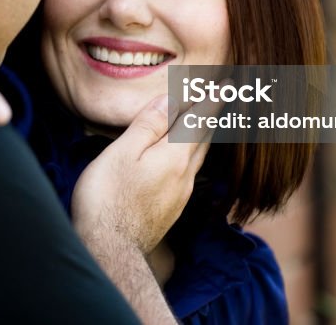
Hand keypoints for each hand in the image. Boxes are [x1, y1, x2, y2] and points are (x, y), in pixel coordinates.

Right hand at [71, 94, 213, 256]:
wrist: (110, 251)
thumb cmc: (108, 198)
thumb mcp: (123, 152)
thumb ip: (148, 125)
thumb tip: (171, 99)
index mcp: (174, 156)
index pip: (199, 120)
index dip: (212, 100)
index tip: (228, 84)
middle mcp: (185, 175)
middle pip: (204, 138)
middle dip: (212, 116)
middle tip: (223, 97)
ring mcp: (180, 194)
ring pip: (198, 156)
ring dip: (204, 135)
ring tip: (206, 121)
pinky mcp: (171, 209)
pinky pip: (189, 172)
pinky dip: (192, 154)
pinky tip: (184, 157)